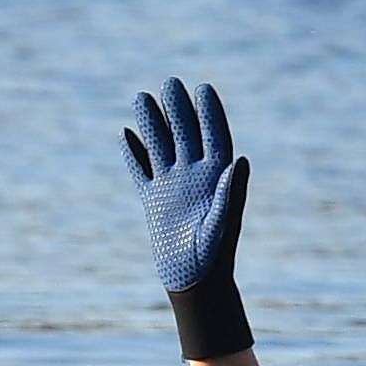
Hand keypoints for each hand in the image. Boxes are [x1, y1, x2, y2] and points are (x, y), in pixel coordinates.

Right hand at [120, 77, 253, 357]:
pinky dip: (133, 154)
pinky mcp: (153, 201)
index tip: (203, 88)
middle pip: (184, 134)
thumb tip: (241, 160)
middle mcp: (194, 177)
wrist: (195, 283)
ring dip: (151, 123)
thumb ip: (232, 193)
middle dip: (177, 109)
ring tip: (140, 97)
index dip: (209, 113)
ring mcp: (172, 187)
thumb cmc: (216, 258)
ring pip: (160, 147)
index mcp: (216, 178)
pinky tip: (125, 134)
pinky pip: (141, 171)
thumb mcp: (225, 224)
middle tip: (170, 82)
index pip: (213, 137)